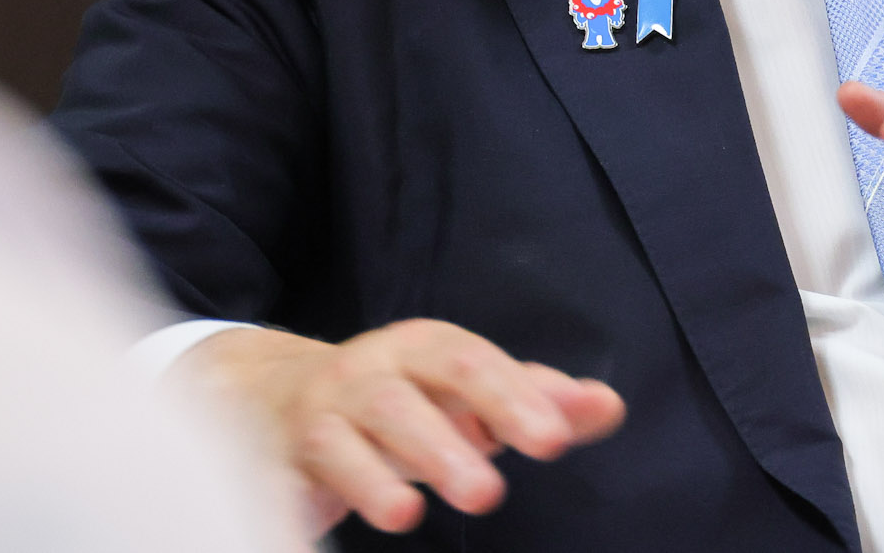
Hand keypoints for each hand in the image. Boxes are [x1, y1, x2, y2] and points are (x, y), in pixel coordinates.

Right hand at [181, 320, 624, 534]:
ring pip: (339, 440)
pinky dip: (297, 517)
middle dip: (441, 444)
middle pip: (400, 401)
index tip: (555, 439)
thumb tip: (609, 406)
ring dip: (373, 478)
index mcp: (419, 351)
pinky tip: (313, 547)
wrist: (274, 395)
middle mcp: (364, 375)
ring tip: (408, 517)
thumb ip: (535, 397)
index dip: (512, 397)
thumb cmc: (402, 396)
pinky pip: (279, 488)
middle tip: (490, 495)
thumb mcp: (465, 389)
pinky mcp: (276, 466)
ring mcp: (317, 419)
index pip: (468, 363)